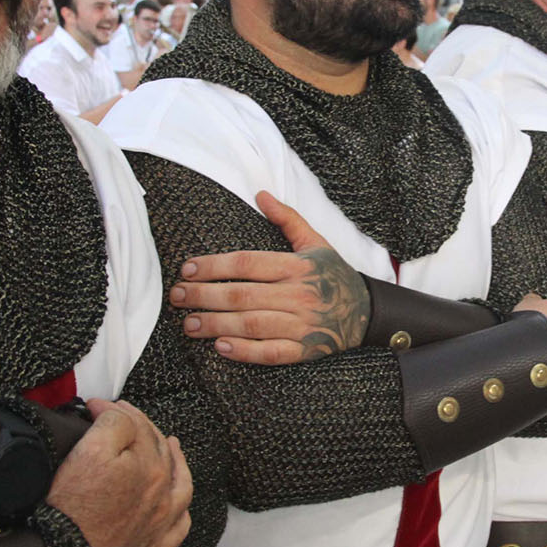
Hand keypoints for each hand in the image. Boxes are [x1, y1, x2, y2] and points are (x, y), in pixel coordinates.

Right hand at [48, 398, 191, 546]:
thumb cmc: (74, 506)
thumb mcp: (89, 451)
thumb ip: (112, 424)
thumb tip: (115, 411)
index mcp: (152, 466)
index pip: (137, 425)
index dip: (114, 410)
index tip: (95, 406)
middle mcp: (165, 493)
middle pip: (159, 450)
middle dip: (142, 428)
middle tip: (122, 417)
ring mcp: (163, 522)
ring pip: (181, 484)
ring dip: (176, 461)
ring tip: (170, 445)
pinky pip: (180, 526)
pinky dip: (181, 509)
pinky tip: (175, 502)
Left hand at [169, 191, 368, 365]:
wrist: (369, 311)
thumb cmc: (335, 274)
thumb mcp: (316, 242)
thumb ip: (287, 219)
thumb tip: (260, 193)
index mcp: (297, 266)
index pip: (246, 263)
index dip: (213, 266)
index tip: (187, 269)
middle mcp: (298, 294)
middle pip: (242, 295)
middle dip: (203, 296)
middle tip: (177, 297)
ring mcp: (302, 324)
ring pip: (251, 324)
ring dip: (215, 325)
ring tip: (188, 324)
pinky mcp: (305, 349)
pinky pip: (271, 352)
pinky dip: (244, 352)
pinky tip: (220, 347)